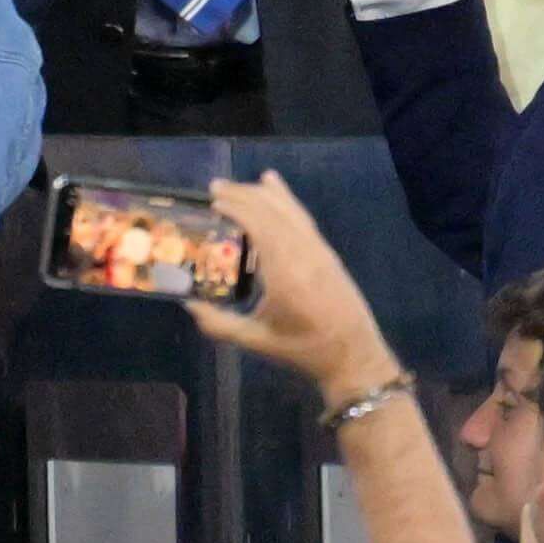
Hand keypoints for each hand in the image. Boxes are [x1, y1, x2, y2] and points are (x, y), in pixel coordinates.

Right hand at [184, 172, 396, 391]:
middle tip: (215, 187)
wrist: (354, 357)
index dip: (237, 209)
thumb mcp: (257, 341)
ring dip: (264, 194)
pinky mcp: (328, 255)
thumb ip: (219, 324)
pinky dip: (287, 200)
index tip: (212, 201)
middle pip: (273, 212)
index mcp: (286, 273)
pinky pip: (304, 219)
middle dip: (244, 195)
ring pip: (291, 211)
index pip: (260, 226)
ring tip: (238, 184)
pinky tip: (276, 188)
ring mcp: (320, 252)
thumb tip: (189, 305)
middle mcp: (304, 254)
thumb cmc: (303, 350)